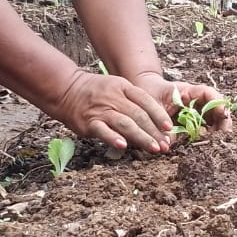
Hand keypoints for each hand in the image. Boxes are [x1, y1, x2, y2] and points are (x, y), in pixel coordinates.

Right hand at [55, 71, 178, 153]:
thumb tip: (154, 125)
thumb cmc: (96, 92)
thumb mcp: (117, 88)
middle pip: (139, 115)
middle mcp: (115, 98)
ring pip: (125, 124)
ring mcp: (102, 110)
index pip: (146, 101)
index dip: (159, 115)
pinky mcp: (89, 122)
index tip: (169, 128)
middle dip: (154, 132)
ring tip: (153, 148)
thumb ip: (134, 103)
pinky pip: (103, 130)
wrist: (67, 89)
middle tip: (165, 145)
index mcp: (124, 88)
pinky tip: (123, 146)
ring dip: (141, 137)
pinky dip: (113, 138)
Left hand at [131, 73, 233, 136]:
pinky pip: (205, 128)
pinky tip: (207, 144)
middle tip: (223, 135)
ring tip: (216, 142)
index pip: (208, 93)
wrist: (142, 94)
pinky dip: (208, 136)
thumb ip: (159, 124)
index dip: (218, 102)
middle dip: (223, 121)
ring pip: (214, 119)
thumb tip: (167, 144)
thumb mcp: (152, 108)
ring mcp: (196, 111)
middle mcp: (196, 100)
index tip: (223, 114)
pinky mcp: (193, 122)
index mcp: (187, 91)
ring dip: (218, 130)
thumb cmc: (148, 95)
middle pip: (217, 107)